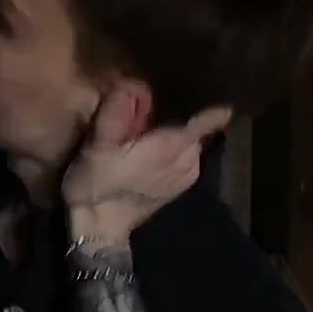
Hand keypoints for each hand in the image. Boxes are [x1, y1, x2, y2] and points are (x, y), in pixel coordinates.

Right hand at [62, 89, 232, 236]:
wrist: (98, 228)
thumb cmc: (97, 185)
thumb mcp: (97, 146)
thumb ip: (116, 113)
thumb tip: (134, 83)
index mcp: (173, 146)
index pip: (207, 120)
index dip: (213, 104)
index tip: (215, 88)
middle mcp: (189, 159)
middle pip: (195, 126)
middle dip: (178, 115)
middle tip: (151, 111)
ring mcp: (189, 174)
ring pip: (191, 141)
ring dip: (175, 133)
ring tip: (149, 131)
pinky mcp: (181, 185)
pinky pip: (186, 156)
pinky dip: (175, 149)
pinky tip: (151, 151)